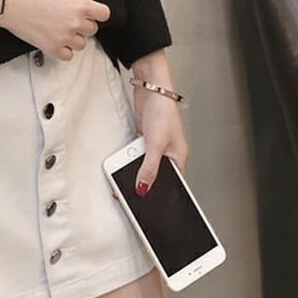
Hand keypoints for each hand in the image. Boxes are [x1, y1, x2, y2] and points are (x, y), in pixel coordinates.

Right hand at [0, 0, 110, 61]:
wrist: (5, 0)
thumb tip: (83, 0)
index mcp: (79, 4)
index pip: (104, 14)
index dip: (96, 13)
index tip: (89, 13)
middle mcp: (75, 22)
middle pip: (92, 30)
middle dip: (82, 24)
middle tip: (68, 19)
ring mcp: (64, 36)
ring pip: (82, 44)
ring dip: (73, 38)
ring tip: (59, 29)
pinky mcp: (51, 48)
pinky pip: (68, 56)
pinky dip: (63, 50)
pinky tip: (55, 40)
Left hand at [130, 49, 189, 195]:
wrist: (151, 88)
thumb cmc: (164, 112)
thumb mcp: (155, 144)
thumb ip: (149, 168)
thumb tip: (143, 188)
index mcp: (178, 159)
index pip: (171, 185)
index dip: (160, 196)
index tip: (147, 208)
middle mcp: (166, 154)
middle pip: (154, 176)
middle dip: (142, 185)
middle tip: (128, 198)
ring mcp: (153, 147)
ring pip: (142, 165)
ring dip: (132, 171)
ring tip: (120, 183)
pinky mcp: (142, 139)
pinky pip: (134, 154)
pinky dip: (127, 158)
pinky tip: (119, 165)